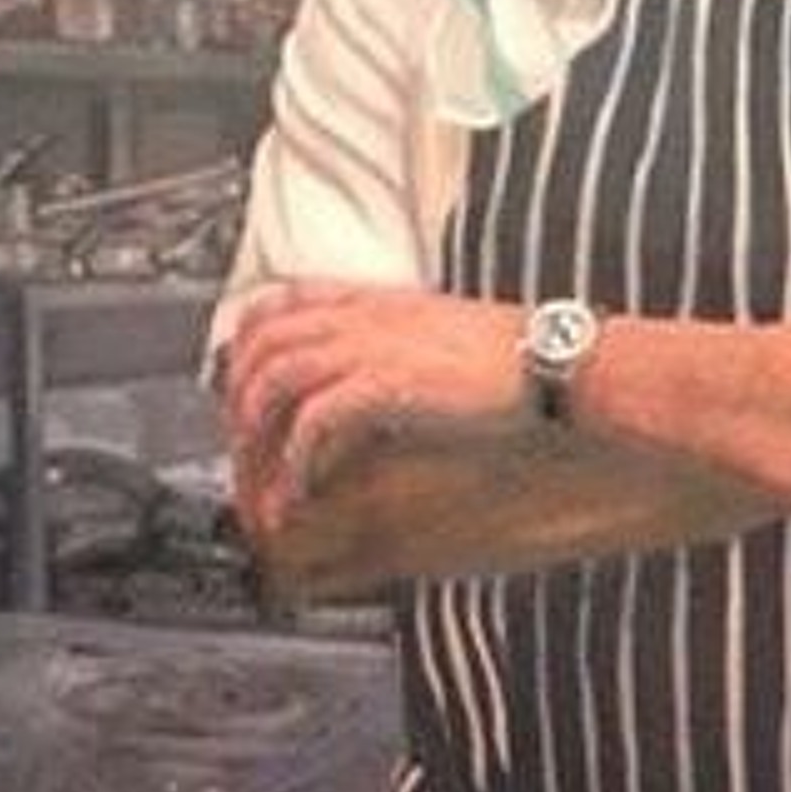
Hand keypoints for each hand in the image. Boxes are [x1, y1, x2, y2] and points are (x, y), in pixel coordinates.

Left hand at [220, 280, 525, 529]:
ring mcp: (367, 347)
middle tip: (241, 450)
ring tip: (262, 482)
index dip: (244, 345)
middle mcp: (359, 317)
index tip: (238, 386)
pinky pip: (312, 421)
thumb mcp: (443, 333)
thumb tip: (382, 378)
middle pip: (259, 346)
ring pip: (273, 382)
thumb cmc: (517, 356)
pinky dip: (295, 460)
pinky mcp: (382, 384)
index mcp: (373, 301)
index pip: (278, 305)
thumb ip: (400, 343)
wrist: (554, 360)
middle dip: (236, 401)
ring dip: (256, 439)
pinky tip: (300, 491)